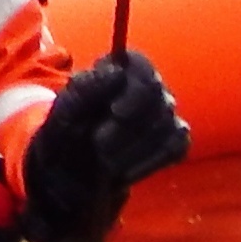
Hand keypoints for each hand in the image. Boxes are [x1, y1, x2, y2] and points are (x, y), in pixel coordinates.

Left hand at [18, 50, 186, 241]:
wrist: (70, 176)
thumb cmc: (65, 136)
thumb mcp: (64, 115)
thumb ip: (85, 91)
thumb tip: (116, 72)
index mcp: (117, 69)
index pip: (141, 65)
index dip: (133, 88)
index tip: (115, 111)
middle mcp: (146, 86)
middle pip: (157, 95)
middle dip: (128, 126)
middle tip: (100, 145)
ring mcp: (163, 113)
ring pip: (167, 123)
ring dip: (133, 148)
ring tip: (105, 161)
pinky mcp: (173, 140)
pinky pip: (177, 146)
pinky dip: (150, 162)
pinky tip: (125, 172)